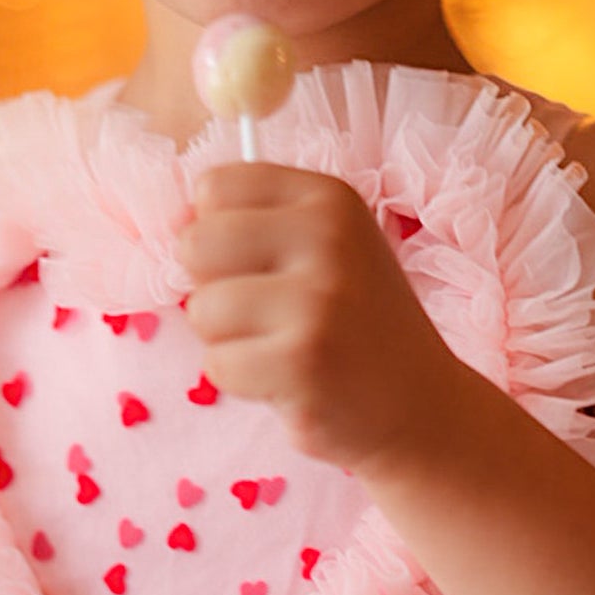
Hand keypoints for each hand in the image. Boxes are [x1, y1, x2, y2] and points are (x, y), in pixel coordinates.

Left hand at [179, 163, 460, 471]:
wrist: (420, 406)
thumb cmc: (355, 325)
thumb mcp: (326, 249)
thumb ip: (254, 224)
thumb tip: (174, 223)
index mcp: (329, 199)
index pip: (214, 188)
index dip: (218, 233)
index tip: (258, 265)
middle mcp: (327, 238)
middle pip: (195, 245)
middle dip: (215, 288)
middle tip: (269, 315)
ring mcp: (317, 300)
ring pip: (202, 311)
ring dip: (231, 341)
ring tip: (285, 350)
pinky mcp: (302, 362)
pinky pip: (218, 365)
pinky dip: (245, 382)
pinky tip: (292, 382)